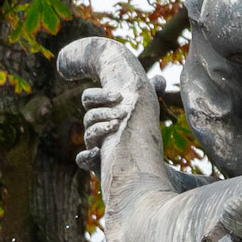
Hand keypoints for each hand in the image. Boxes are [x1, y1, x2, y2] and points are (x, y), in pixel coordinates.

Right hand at [59, 36, 160, 176]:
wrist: (140, 160)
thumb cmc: (138, 130)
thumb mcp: (144, 110)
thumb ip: (150, 93)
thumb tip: (160, 79)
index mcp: (102, 112)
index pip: (89, 98)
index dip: (101, 95)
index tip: (120, 95)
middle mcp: (95, 127)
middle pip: (89, 115)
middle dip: (104, 111)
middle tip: (123, 113)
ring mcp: (94, 144)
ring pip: (89, 134)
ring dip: (102, 128)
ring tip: (118, 126)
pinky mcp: (94, 162)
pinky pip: (82, 159)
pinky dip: (86, 155)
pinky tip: (95, 152)